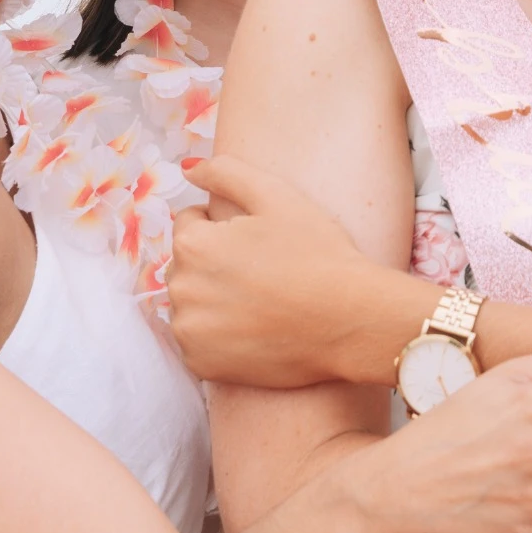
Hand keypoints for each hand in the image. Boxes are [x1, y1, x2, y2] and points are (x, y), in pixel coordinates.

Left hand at [169, 156, 411, 386]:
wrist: (351, 321)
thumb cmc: (318, 253)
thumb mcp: (276, 195)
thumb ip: (225, 171)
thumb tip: (187, 168)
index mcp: (193, 245)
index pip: (189, 223)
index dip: (226, 227)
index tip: (259, 242)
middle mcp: (180, 290)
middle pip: (186, 265)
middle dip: (214, 263)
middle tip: (263, 271)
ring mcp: (189, 332)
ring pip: (191, 303)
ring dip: (213, 299)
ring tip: (261, 300)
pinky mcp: (202, 364)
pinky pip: (198, 341)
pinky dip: (217, 335)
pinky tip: (254, 328)